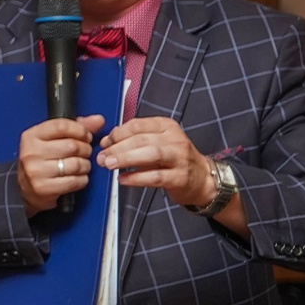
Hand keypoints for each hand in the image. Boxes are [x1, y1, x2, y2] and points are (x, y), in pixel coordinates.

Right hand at [17, 114, 105, 216]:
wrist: (27, 187)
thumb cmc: (42, 160)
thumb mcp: (53, 139)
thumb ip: (76, 127)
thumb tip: (97, 120)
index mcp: (31, 136)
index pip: (61, 126)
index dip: (80, 130)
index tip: (85, 135)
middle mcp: (31, 152)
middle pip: (72, 146)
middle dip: (85, 149)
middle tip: (84, 152)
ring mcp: (36, 171)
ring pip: (76, 164)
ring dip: (85, 165)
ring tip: (80, 165)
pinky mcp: (43, 187)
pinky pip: (75, 181)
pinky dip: (82, 179)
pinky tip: (76, 177)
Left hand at [98, 117, 214, 205]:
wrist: (203, 179)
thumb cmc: (173, 159)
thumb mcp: (156, 142)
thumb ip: (133, 139)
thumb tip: (106, 142)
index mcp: (166, 126)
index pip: (137, 125)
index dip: (117, 134)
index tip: (104, 143)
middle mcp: (175, 139)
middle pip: (141, 139)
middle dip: (117, 148)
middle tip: (101, 157)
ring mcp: (180, 158)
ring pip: (151, 154)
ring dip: (126, 159)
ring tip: (109, 165)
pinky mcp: (181, 177)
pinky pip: (156, 176)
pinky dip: (137, 177)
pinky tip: (123, 179)